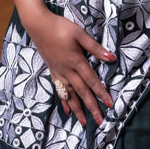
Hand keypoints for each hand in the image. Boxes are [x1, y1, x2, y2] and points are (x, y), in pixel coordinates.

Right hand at [23, 7, 114, 126]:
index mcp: (76, 61)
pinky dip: (64, 102)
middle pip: (81, 92)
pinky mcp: (52, 71)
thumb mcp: (80, 34)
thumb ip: (95, 48)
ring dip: (77, 110)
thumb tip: (111, 58)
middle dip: (91, 107)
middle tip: (99, 121)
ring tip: (84, 122)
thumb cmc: (60, 27)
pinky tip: (68, 111)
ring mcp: (58, 72)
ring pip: (69, 95)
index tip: (109, 104)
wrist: (38, 25)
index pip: (91, 80)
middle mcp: (67, 70)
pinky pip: (59, 90)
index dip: (101, 93)